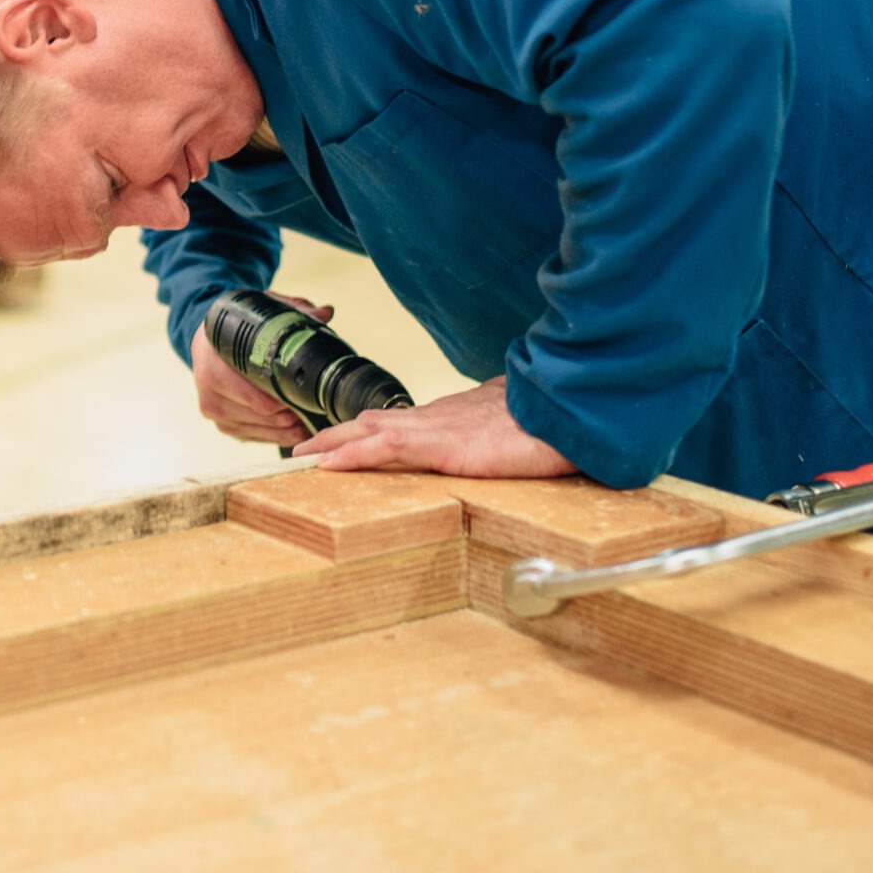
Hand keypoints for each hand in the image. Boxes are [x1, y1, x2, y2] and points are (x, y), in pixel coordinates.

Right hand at [188, 291, 331, 447]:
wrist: (207, 343)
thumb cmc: (236, 329)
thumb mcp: (261, 313)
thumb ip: (293, 311)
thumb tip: (326, 312)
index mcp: (212, 365)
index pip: (257, 396)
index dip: (287, 397)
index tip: (307, 394)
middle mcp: (209, 392)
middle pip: (263, 415)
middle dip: (291, 413)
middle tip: (315, 407)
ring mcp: (214, 412)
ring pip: (262, 430)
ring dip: (287, 428)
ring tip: (309, 418)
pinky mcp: (222, 426)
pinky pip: (256, 437)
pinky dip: (277, 435)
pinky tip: (293, 426)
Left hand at [295, 377, 578, 479]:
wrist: (573, 408)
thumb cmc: (554, 421)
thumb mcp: (518, 428)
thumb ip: (501, 432)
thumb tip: (502, 439)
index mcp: (454, 417)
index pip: (399, 422)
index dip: (366, 431)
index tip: (342, 441)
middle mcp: (437, 417)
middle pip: (373, 422)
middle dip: (336, 435)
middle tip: (304, 448)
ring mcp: (437, 428)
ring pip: (370, 431)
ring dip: (332, 443)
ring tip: (299, 455)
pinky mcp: (444, 444)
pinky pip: (385, 448)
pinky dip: (352, 455)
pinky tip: (326, 464)